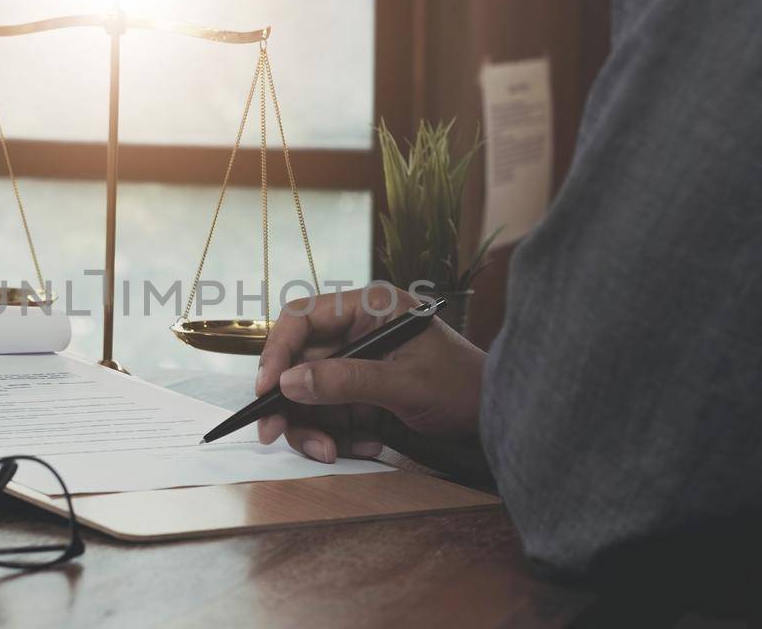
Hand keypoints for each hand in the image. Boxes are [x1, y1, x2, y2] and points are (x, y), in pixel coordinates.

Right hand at [255, 284, 485, 464]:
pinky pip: (330, 417)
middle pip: (298, 363)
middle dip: (288, 403)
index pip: (303, 318)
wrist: (496, 416)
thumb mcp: (404, 383)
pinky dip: (339, 437)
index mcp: (368, 308)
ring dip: (314, 428)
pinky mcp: (360, 396)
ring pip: (308, 396)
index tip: (266, 389)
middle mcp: (357, 333)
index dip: (278, 351)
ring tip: (332, 452)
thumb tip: (288, 384)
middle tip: (274, 434)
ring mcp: (357, 367)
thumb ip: (346, 380)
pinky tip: (368, 446)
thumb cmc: (462, 386)